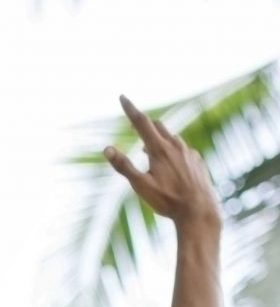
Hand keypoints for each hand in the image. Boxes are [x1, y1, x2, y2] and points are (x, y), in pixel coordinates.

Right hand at [106, 96, 220, 233]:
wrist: (198, 209)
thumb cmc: (167, 199)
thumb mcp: (140, 185)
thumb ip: (123, 166)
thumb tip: (107, 149)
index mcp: (159, 149)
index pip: (141, 122)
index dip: (131, 109)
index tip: (123, 97)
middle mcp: (175, 145)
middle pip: (157, 127)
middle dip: (145, 126)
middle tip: (134, 126)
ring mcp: (188, 151)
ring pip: (171, 138)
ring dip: (158, 139)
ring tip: (149, 151)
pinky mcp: (196, 160)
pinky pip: (182, 150)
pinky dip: (172, 151)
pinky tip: (170, 165)